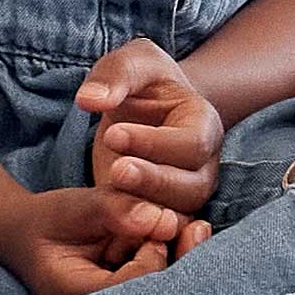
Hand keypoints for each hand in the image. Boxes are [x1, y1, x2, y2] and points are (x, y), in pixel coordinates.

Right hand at [0, 184, 200, 294]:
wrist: (32, 235)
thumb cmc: (49, 221)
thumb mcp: (75, 206)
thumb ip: (114, 209)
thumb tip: (160, 217)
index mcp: (77, 292)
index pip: (129, 287)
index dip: (150, 258)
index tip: (156, 224)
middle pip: (153, 294)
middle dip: (180, 260)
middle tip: (196, 227)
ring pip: (162, 285)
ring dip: (180, 254)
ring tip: (194, 227)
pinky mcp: (133, 286)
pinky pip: (161, 274)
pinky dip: (174, 252)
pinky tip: (184, 231)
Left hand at [70, 37, 223, 215]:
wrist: (147, 109)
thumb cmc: (143, 83)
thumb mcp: (132, 62)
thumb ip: (115, 75)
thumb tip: (90, 100)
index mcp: (203, 124)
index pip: (190, 143)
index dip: (154, 143)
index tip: (113, 135)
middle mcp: (204, 164)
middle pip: (190, 185)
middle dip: (153, 180)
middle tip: (116, 170)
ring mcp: (188, 193)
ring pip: (178, 213)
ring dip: (146, 208)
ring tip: (111, 194)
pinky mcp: (167, 213)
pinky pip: (161, 231)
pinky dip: (140, 231)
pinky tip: (111, 222)